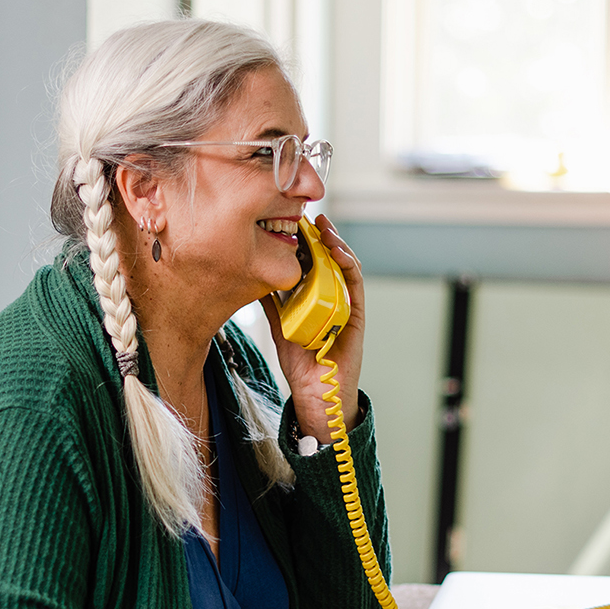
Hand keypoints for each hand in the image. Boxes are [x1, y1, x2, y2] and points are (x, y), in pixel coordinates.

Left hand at [261, 214, 364, 445]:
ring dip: (336, 244)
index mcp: (317, 297)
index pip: (314, 262)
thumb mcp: (278, 325)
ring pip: (345, 265)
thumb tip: (253, 279)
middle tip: (308, 216)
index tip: (293, 221)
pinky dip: (348, 265)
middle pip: (330, 258)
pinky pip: (355, 284)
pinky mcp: (356, 314)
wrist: (314, 393)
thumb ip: (271, 303)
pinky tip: (337, 252)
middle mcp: (334, 296)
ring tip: (323, 228)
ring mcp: (347, 303)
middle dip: (320, 235)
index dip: (306, 241)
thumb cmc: (301, 361)